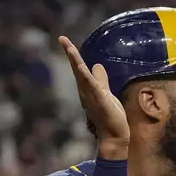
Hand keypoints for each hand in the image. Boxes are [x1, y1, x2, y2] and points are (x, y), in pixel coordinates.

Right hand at [58, 36, 128, 157]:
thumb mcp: (105, 93)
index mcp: (87, 89)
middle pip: (77, 69)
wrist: (114, 137)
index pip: (79, 68)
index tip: (64, 40)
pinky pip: (93, 88)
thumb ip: (101, 80)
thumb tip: (96, 65)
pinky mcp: (101, 102)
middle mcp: (86, 92)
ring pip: (82, 77)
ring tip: (70, 49)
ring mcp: (92, 97)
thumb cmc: (109, 117)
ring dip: (76, 62)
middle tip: (62, 38)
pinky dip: (87, 77)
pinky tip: (83, 67)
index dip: (72, 54)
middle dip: (70, 53)